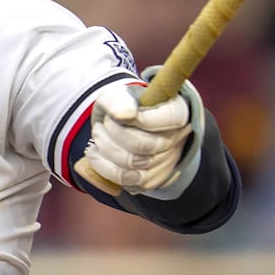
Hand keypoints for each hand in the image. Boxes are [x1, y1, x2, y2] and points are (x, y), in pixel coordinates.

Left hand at [81, 68, 205, 195]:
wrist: (118, 124)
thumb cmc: (121, 106)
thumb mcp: (116, 94)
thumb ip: (118, 100)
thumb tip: (124, 114)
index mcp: (177, 110)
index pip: (171, 118)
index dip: (143, 119)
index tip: (119, 115)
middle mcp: (177, 139)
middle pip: (147, 146)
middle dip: (115, 133)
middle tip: (104, 122)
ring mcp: (165, 162)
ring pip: (132, 166)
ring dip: (105, 148)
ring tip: (99, 134)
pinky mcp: (149, 180)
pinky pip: (123, 179)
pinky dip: (102, 165)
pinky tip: (97, 151)